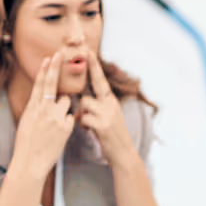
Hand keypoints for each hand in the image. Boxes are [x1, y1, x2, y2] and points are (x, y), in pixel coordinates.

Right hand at [12, 52, 74, 178]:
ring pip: (67, 102)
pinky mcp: (65, 126)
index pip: (40, 84)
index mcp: (32, 108)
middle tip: (60, 53)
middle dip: (56, 67)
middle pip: (52, 84)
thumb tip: (43, 99)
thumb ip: (37, 109)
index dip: (45, 70)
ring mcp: (55, 117)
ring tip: (55, 123)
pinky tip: (60, 134)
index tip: (50, 57)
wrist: (30, 162)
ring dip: (65, 108)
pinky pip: (71, 118)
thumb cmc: (27, 144)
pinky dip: (68, 124)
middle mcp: (43, 109)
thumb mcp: (27, 122)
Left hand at [77, 50, 136, 164]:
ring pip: (84, 103)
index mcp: (111, 102)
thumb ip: (97, 107)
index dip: (94, 66)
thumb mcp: (108, 118)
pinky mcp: (103, 125)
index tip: (88, 51)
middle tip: (84, 53)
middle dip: (88, 73)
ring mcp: (108, 114)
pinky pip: (83, 118)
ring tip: (87, 124)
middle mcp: (111, 104)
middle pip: (92, 88)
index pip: (101, 81)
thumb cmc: (113, 137)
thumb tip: (83, 101)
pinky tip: (89, 130)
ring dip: (81, 113)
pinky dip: (82, 124)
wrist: (124, 154)